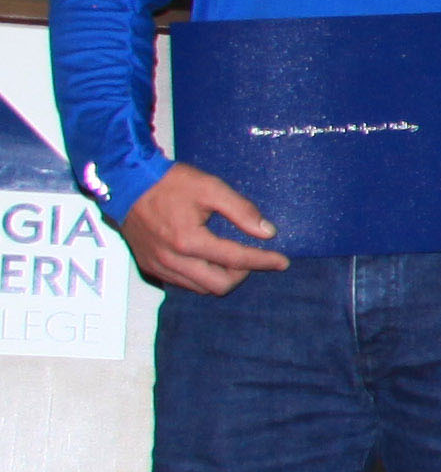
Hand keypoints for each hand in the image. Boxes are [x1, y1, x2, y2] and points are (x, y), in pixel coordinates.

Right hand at [120, 164, 293, 296]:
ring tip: (230, 258)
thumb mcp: (210, 188)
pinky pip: (182, 283)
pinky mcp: (149, 266)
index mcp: (188, 241)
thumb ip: (241, 210)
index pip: (236, 259)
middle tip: (249, 257)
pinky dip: (200, 277)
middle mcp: (172, 260)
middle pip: (219, 285)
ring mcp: (158, 266)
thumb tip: (267, 232)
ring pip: (200, 288)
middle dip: (242, 274)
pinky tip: (207, 261)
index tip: (282, 261)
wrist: (126, 182)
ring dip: (221, 277)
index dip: (264, 261)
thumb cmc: (168, 182)